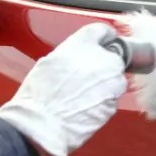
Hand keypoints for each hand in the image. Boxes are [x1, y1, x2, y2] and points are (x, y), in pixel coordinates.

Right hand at [0, 22, 127, 155]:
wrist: (42, 123)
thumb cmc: (40, 95)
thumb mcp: (50, 62)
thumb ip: (71, 55)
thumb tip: (76, 60)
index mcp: (83, 44)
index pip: (103, 31)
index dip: (104, 38)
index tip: (105, 42)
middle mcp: (103, 59)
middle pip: (113, 57)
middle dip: (103, 67)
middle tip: (86, 79)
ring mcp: (112, 81)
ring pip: (115, 80)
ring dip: (105, 86)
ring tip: (82, 97)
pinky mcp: (114, 103)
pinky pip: (112, 99)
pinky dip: (102, 103)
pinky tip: (84, 108)